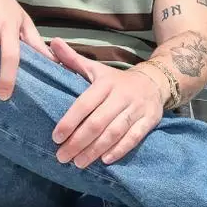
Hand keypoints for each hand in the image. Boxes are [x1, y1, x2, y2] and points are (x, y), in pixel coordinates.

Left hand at [50, 38, 164, 167]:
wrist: (154, 81)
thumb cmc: (116, 80)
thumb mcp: (95, 68)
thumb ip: (73, 59)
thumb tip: (53, 43)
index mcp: (105, 83)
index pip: (84, 104)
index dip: (70, 121)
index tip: (55, 137)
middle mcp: (121, 95)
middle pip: (98, 122)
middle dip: (78, 142)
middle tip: (62, 157)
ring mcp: (137, 109)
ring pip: (114, 132)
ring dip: (95, 150)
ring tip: (78, 163)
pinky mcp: (150, 120)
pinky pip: (134, 138)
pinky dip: (119, 150)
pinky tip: (105, 161)